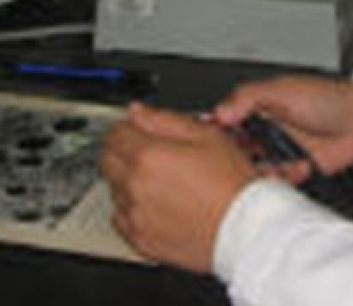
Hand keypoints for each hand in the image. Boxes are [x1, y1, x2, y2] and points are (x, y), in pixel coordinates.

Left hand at [99, 102, 257, 271]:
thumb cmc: (232, 186)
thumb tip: (139, 111)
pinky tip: (157, 204)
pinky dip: (132, 209)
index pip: (114, 133)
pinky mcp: (140, 240)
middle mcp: (135, 186)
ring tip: (160, 181)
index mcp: (149, 157)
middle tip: (145, 153)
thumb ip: (165, 119)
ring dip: (127, 181)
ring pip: (113, 189)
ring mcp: (135, 216)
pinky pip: (120, 219)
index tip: (136, 130)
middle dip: (121, 151)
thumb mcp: (207, 135)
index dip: (126, 127)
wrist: (246, 229)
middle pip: (106, 160)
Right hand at [214, 76, 352, 184]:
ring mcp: (280, 151)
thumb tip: (219, 112)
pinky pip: (280, 181)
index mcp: (258, 108)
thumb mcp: (282, 90)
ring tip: (275, 163)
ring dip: (263, 170)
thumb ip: (247, 97)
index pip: (226, 123)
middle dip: (239, 157)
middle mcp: (266, 130)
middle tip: (250, 155)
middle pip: (237, 151)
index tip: (216, 141)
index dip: (219, 134)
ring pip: (256, 169)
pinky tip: (300, 165)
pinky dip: (287, 177)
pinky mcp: (295, 169)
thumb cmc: (327, 98)